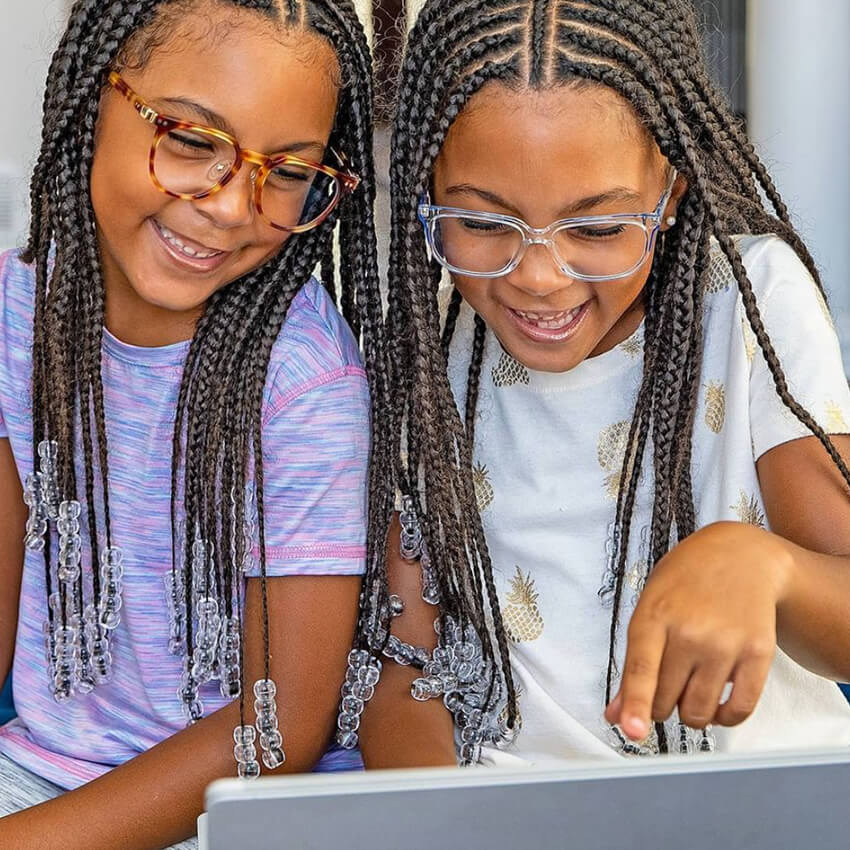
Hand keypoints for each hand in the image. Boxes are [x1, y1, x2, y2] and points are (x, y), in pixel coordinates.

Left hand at [605, 521, 793, 740]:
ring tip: (689, 690)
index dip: (634, 704)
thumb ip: (633, 664)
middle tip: (665, 684)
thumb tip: (614, 715)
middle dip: (658, 705)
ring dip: (689, 714)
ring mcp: (726, 643)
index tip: (631, 730)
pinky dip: (724, 718)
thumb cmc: (685, 582)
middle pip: (666, 700)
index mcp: (654, 615)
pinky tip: (717, 704)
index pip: (642, 668)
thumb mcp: (649, 608)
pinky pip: (739, 709)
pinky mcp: (758, 654)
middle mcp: (691, 631)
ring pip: (699, 712)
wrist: (741, 555)